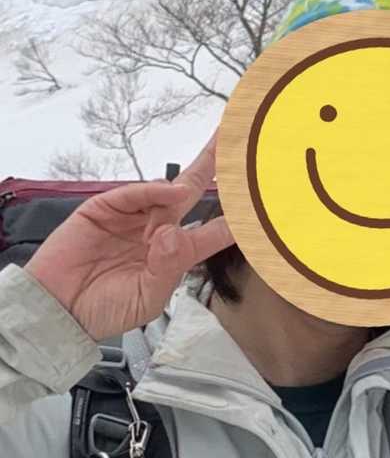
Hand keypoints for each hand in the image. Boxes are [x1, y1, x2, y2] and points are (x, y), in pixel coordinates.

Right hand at [26, 136, 232, 340]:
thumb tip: (174, 234)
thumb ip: (167, 267)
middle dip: (215, 168)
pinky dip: (151, 191)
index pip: (213, 231)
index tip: (263, 204)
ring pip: (166, 190)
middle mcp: (156, 230)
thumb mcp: (148, 297)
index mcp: (174, 254)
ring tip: (212, 170)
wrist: (58, 312)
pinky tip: (170, 192)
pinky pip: (131, 195)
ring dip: (191, 177)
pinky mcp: (102, 210)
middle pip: (193, 193)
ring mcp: (130, 219)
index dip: (237, 218)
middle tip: (237, 145)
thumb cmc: (104, 309)